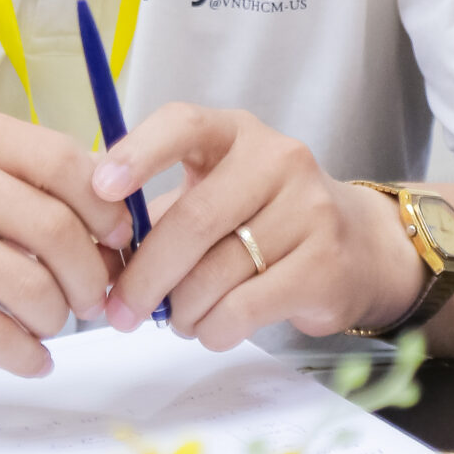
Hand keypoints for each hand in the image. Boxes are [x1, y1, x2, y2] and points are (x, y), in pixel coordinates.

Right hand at [0, 110, 133, 376]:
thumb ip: (39, 184)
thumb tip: (122, 222)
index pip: (65, 162)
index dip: (106, 209)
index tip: (117, 240)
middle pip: (56, 230)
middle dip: (90, 276)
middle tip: (93, 299)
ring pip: (31, 287)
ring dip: (59, 318)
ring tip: (52, 323)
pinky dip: (27, 355)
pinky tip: (32, 358)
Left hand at [93, 104, 422, 348]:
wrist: (357, 247)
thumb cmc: (261, 222)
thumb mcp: (213, 195)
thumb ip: (157, 216)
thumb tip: (96, 256)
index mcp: (234, 133)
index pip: (182, 124)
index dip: (138, 154)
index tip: (100, 188)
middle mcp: (277, 159)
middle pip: (193, 220)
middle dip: (145, 276)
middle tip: (119, 312)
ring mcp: (308, 208)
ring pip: (217, 273)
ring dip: (181, 309)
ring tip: (176, 319)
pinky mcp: (325, 262)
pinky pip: (246, 307)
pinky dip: (214, 329)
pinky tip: (211, 329)